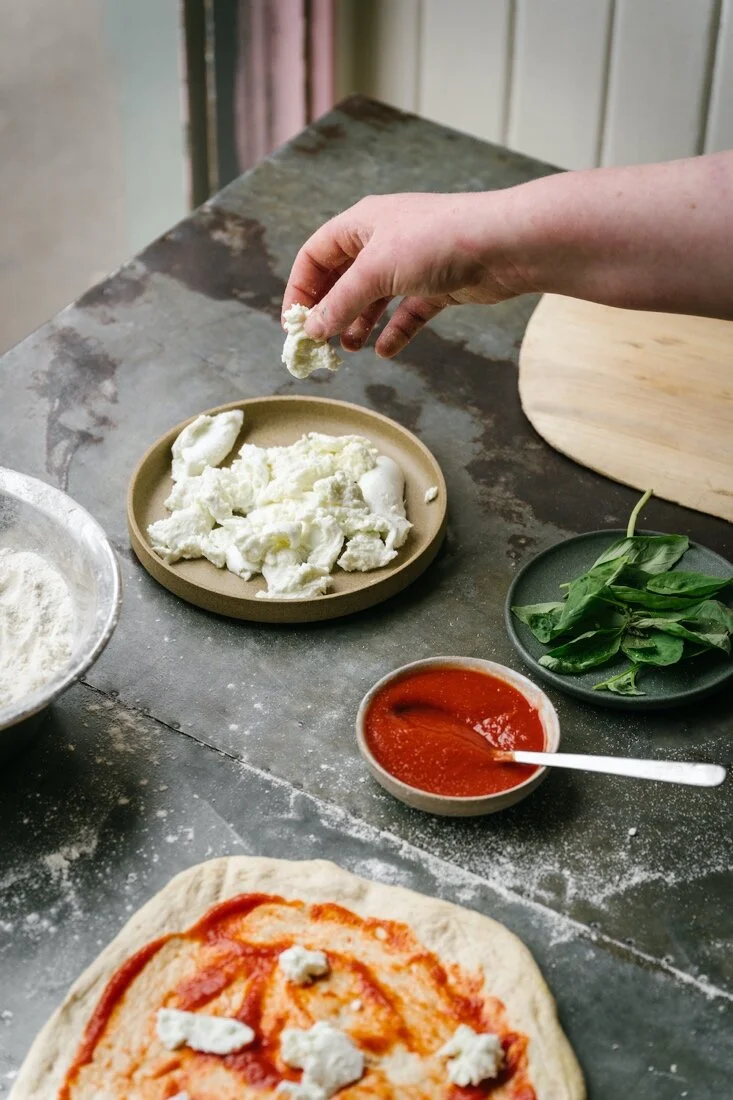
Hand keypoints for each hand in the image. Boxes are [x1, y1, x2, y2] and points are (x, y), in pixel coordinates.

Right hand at [282, 191, 531, 357]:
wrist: (503, 246)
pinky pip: (407, 312)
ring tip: (348, 349)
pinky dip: (395, 331)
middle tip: (319, 343)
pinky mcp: (437, 285)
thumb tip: (312, 329)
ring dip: (359, 323)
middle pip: (343, 278)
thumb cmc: (435, 243)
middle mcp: (384, 240)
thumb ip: (341, 303)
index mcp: (362, 224)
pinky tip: (386, 351)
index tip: (294, 324)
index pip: (316, 255)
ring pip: (374, 298)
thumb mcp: (376, 272)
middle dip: (329, 310)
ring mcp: (412, 263)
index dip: (301, 288)